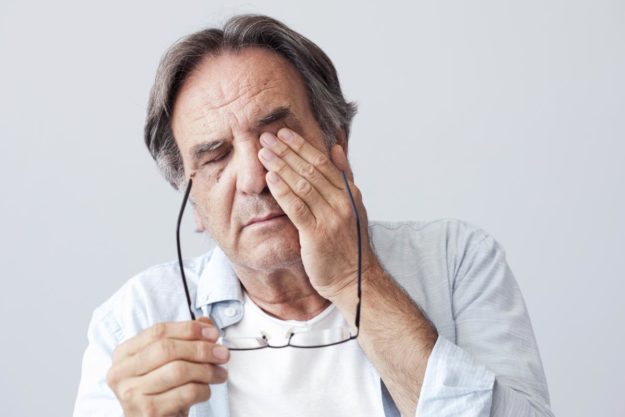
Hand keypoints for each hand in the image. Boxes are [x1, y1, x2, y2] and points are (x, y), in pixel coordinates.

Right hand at [106, 317, 228, 416]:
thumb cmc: (161, 392)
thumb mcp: (168, 363)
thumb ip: (185, 339)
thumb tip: (207, 323)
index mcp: (124, 354)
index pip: (158, 331)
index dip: (189, 329)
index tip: (213, 333)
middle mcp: (121, 372)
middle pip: (167, 349)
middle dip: (201, 349)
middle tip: (222, 354)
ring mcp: (132, 394)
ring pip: (178, 370)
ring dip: (207, 370)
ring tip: (220, 374)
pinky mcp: (148, 412)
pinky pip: (186, 393)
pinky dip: (203, 390)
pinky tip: (206, 391)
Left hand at [258, 128, 379, 300]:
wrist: (356, 279)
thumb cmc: (349, 245)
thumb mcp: (352, 206)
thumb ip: (344, 177)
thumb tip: (336, 147)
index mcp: (349, 193)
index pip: (323, 162)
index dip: (301, 145)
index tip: (284, 133)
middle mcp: (342, 202)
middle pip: (310, 169)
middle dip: (286, 151)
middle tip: (266, 137)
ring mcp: (330, 218)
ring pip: (302, 184)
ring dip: (281, 166)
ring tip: (264, 153)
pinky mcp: (317, 234)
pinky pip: (297, 207)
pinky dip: (283, 191)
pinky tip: (270, 178)